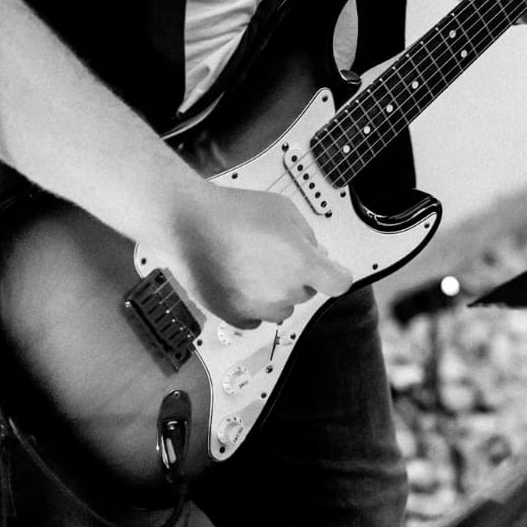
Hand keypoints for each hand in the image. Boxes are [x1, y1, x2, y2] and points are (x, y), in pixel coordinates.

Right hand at [160, 184, 352, 328]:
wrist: (187, 224)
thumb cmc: (236, 212)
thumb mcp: (284, 210)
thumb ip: (307, 236)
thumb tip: (316, 253)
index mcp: (303, 265)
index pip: (339, 283)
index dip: (336, 273)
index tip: (328, 268)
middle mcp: (285, 293)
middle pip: (306, 292)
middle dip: (298, 275)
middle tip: (274, 252)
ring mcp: (258, 309)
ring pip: (282, 308)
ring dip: (276, 293)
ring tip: (252, 266)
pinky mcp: (234, 317)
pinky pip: (255, 317)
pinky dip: (252, 304)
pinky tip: (238, 281)